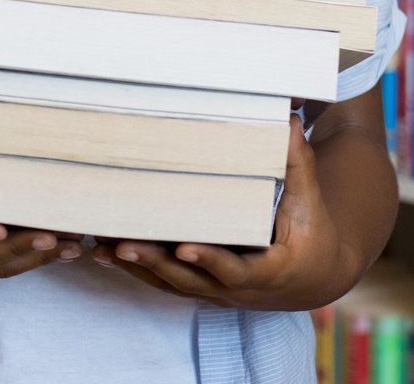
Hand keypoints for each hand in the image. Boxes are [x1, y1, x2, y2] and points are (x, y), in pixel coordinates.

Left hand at [92, 117, 357, 309]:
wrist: (312, 277)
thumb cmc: (311, 235)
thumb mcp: (309, 204)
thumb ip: (297, 166)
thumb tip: (289, 122)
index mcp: (266, 271)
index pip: (233, 270)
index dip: (209, 260)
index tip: (184, 246)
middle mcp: (235, 288)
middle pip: (189, 280)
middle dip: (154, 263)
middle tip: (122, 244)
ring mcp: (215, 290)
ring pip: (170, 283)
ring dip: (137, 267)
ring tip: (101, 247)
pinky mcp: (201, 286)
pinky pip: (165, 281)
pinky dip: (137, 269)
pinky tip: (106, 254)